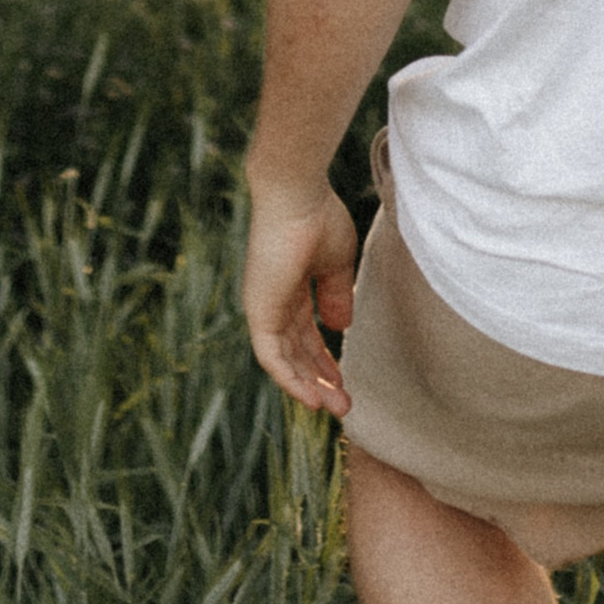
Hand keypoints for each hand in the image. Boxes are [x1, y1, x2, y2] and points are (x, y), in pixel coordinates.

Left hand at [241, 174, 360, 417]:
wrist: (297, 195)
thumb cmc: (319, 218)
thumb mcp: (337, 265)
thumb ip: (336, 296)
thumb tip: (340, 328)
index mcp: (290, 286)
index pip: (305, 332)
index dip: (324, 358)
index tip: (345, 379)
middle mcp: (273, 299)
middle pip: (296, 350)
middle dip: (321, 378)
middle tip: (345, 405)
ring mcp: (263, 306)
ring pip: (284, 360)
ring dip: (309, 386)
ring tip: (336, 408)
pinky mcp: (259, 312)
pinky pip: (271, 357)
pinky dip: (290, 380)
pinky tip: (312, 398)